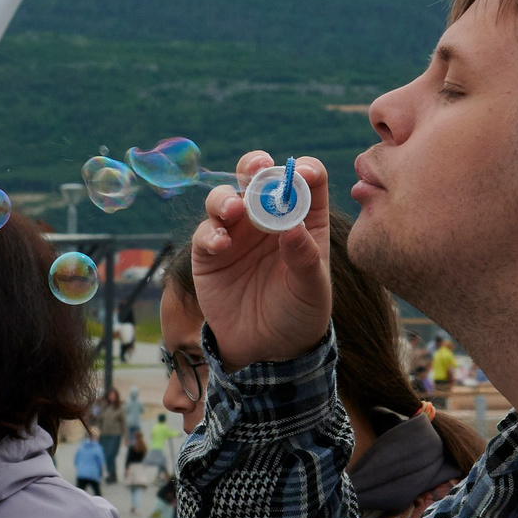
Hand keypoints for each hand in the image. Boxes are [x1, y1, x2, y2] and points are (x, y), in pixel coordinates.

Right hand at [191, 153, 334, 371]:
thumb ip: (305, 258)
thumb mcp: (312, 289)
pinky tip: (221, 245)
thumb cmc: (299, 314)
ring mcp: (237, 233)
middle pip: (260, 178)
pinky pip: (205, 232)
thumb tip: (293, 226)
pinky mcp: (210, 252)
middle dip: (256, 166)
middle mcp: (268, 219)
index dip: (304, 171)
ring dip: (227, 198)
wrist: (267, 350)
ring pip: (226, 198)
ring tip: (234, 211)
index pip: (307, 181)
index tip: (302, 175)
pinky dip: (210, 233)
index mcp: (304, 220)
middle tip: (257, 169)